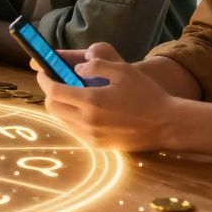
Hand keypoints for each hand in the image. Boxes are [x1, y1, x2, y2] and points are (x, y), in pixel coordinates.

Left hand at [33, 42, 178, 151]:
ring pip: (62, 120)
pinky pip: (75, 130)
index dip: (44, 79)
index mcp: (92, 101)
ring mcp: (92, 136)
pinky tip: (84, 108)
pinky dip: (72, 117)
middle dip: (49, 92)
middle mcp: (88, 122)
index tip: (43, 70)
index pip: (54, 91)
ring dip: (60, 105)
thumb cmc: (147, 94)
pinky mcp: (99, 145)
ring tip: (70, 93)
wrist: (167, 125)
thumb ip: (97, 65)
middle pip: (52, 107)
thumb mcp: (124, 70)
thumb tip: (76, 69)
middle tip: (54, 80)